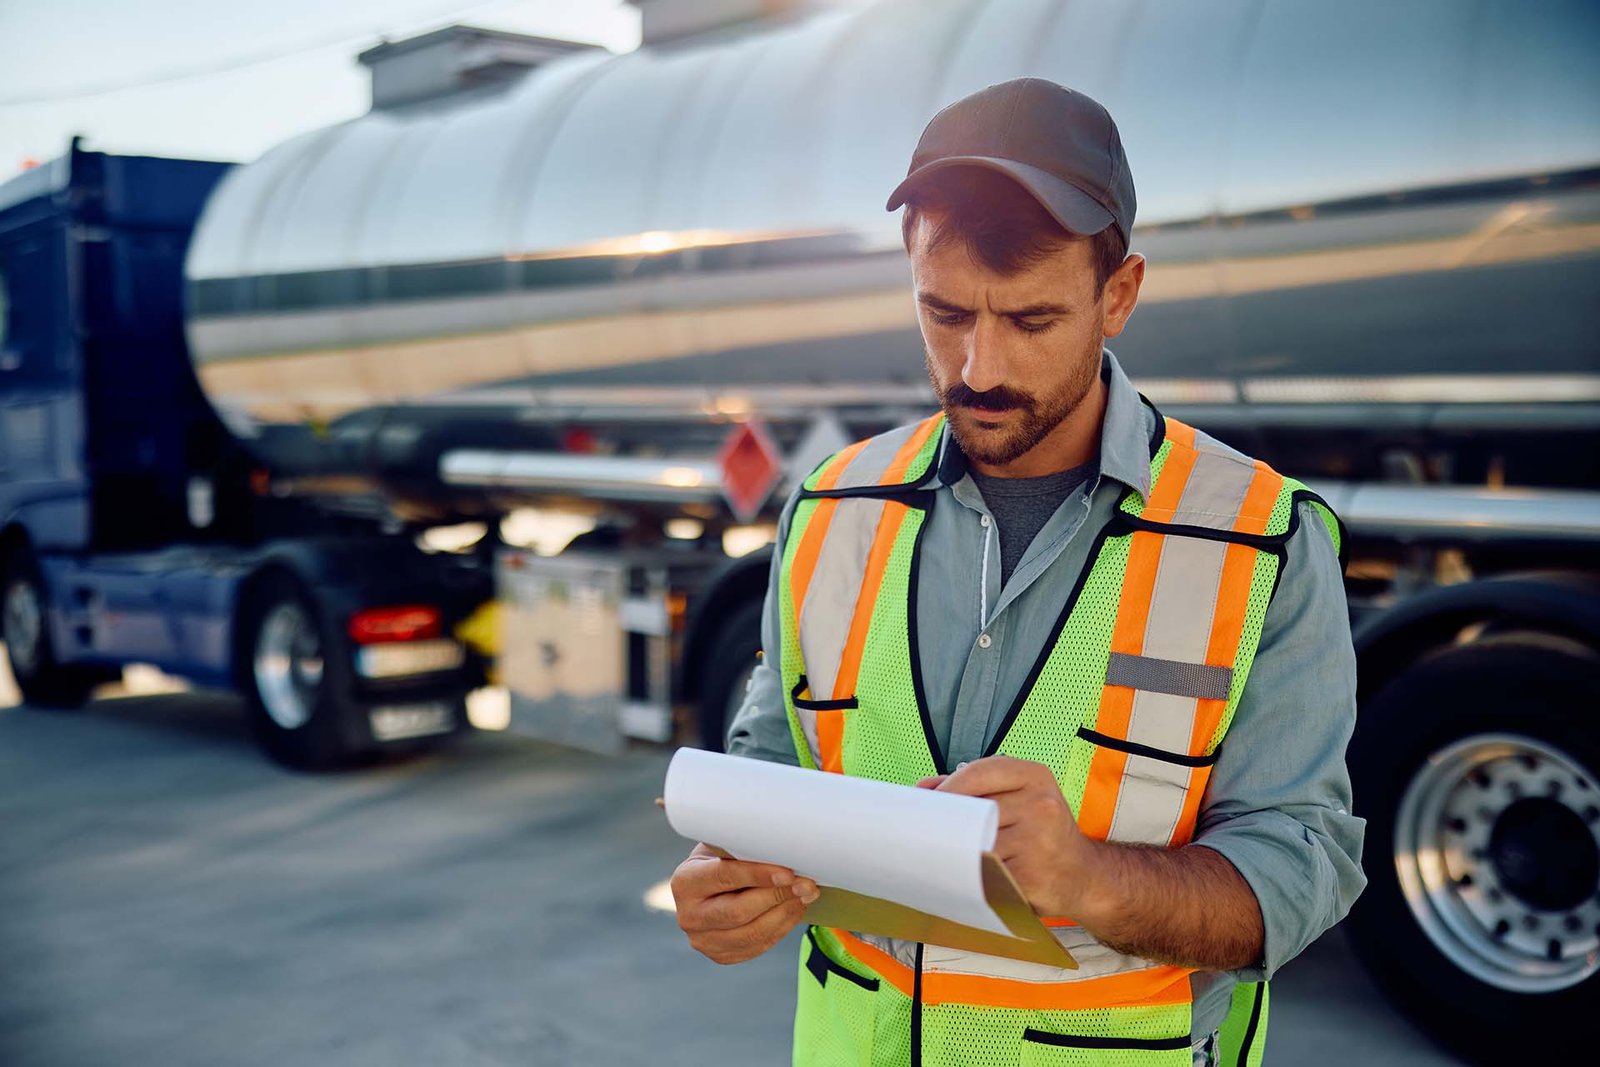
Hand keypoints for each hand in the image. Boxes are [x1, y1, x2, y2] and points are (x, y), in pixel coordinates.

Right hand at [670, 842, 819, 962]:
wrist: (709, 885)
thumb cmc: (721, 859)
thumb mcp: (724, 846)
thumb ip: (745, 849)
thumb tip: (786, 849)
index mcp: (685, 881)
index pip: (724, 877)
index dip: (758, 875)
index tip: (788, 872)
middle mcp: (688, 915)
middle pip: (738, 911)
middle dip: (777, 896)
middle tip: (806, 884)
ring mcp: (703, 940)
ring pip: (751, 933)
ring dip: (784, 914)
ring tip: (806, 896)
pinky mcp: (721, 955)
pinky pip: (757, 946)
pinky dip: (781, 928)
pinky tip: (794, 910)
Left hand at [919, 756, 1094, 917]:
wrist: (1085, 876)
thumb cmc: (1043, 834)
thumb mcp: (1021, 797)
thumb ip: (975, 788)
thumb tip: (923, 791)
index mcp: (1035, 776)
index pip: (979, 772)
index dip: (947, 788)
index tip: (928, 804)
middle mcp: (1041, 804)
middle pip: (974, 809)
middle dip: (948, 822)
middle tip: (927, 833)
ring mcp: (1037, 841)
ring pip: (977, 843)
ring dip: (958, 852)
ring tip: (950, 856)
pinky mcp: (1030, 876)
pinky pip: (986, 874)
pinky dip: (973, 876)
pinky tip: (972, 877)